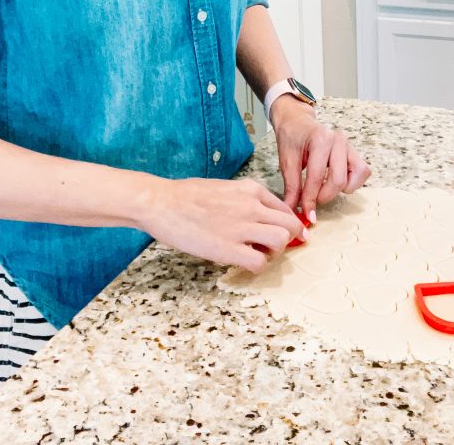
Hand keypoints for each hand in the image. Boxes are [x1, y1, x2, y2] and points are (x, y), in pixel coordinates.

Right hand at [137, 176, 303, 273]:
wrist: (162, 203)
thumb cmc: (187, 196)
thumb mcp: (225, 187)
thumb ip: (246, 199)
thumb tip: (259, 215)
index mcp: (251, 189)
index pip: (285, 209)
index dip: (287, 225)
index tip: (283, 234)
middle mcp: (252, 206)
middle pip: (291, 226)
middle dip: (288, 239)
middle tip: (273, 246)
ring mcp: (241, 227)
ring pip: (282, 242)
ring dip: (274, 252)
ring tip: (257, 252)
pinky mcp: (228, 249)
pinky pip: (259, 263)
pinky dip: (256, 266)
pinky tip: (242, 261)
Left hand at [270, 96, 371, 218]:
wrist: (298, 122)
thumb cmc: (292, 138)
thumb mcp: (286, 160)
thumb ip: (292, 186)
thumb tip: (293, 211)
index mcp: (321, 139)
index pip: (317, 177)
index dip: (310, 200)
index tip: (307, 215)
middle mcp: (338, 140)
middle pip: (339, 180)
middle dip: (324, 196)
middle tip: (312, 200)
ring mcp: (349, 145)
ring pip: (355, 177)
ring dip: (340, 189)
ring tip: (324, 187)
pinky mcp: (354, 152)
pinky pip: (363, 172)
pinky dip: (353, 182)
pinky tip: (336, 181)